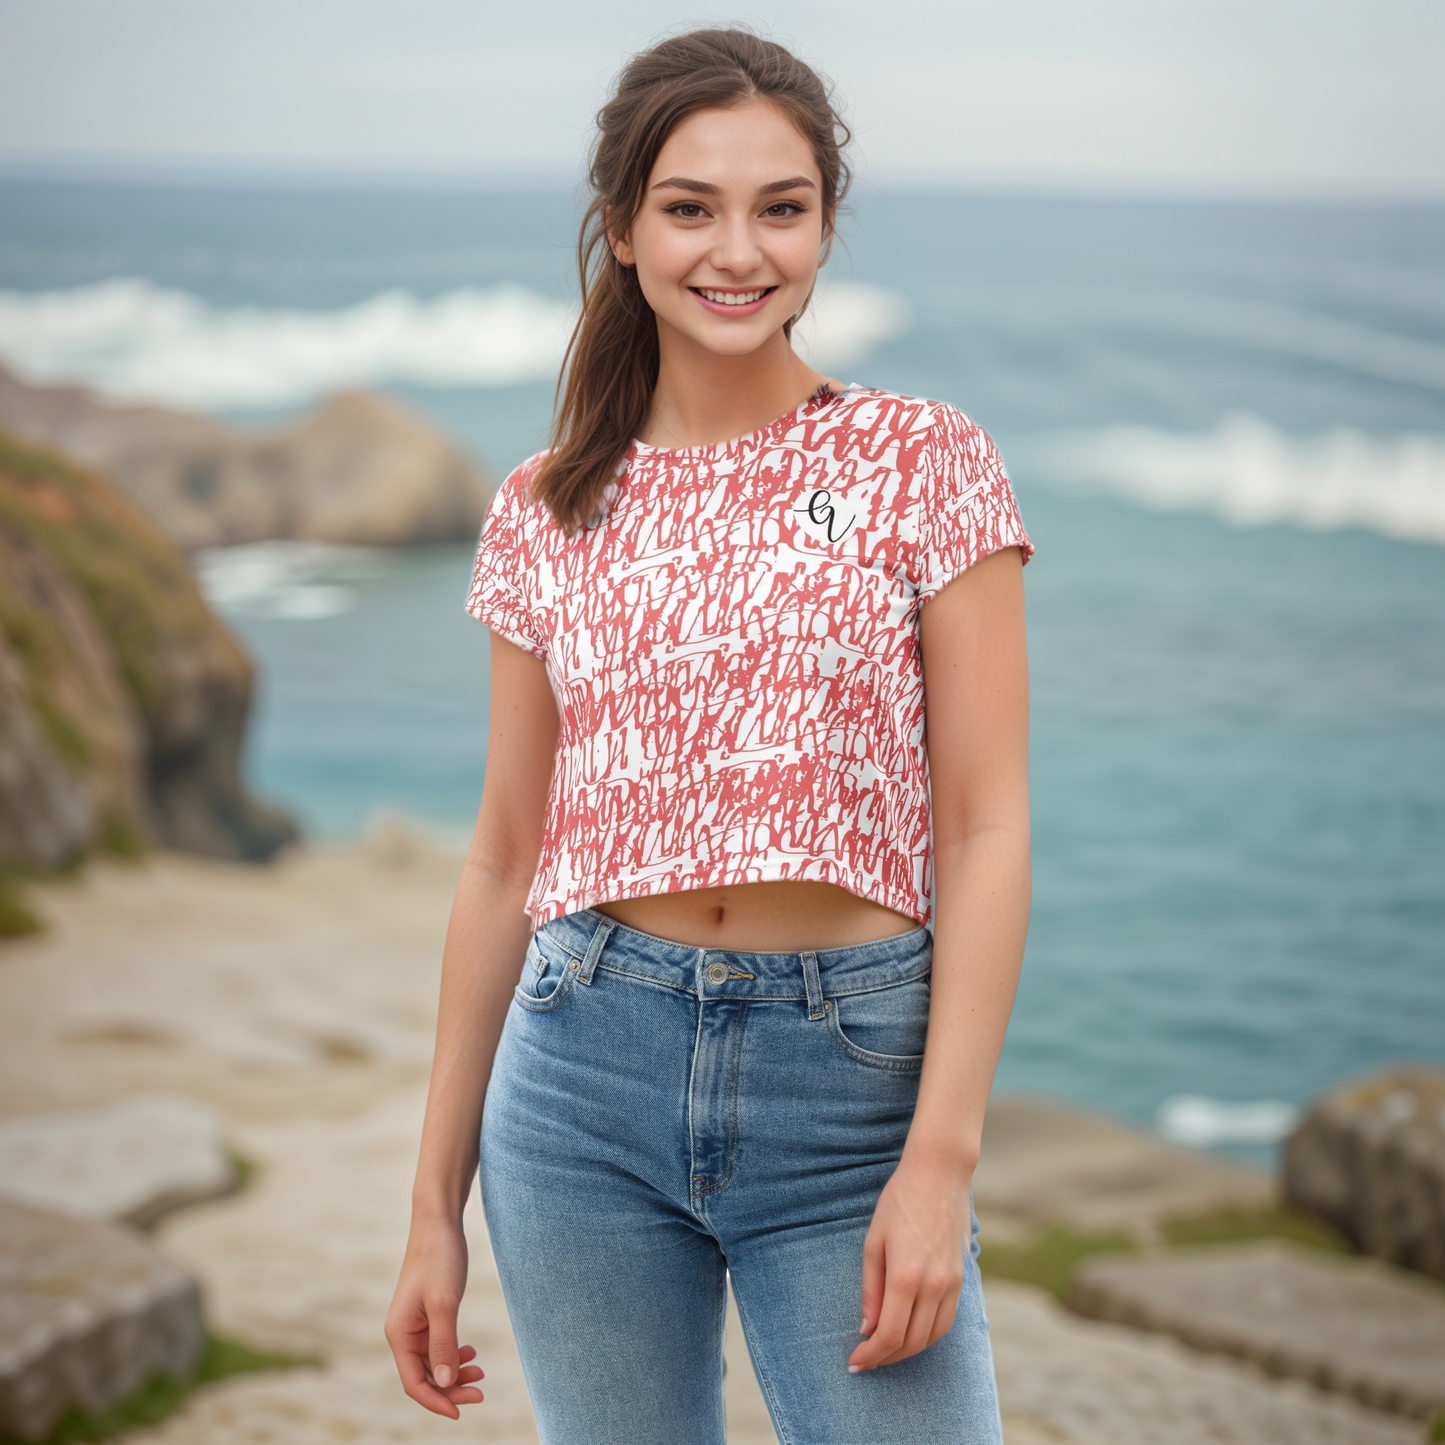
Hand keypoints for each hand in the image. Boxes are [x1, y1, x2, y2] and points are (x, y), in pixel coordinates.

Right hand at [385, 1214, 484, 1416]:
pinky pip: (437, 1346)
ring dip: (454, 1373)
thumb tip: (445, 1384)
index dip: (438, 1401)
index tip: (464, 1410)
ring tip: (480, 1371)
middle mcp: (402, 1333)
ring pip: (433, 1363)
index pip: (414, 1383)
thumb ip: (444, 1344)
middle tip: (481, 1390)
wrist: (439, 1223)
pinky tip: (470, 1352)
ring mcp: (414, 1324)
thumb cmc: (440, 1259)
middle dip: (451, 1388)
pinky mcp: (427, 1314)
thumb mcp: (445, 1303)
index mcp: (399, 1334)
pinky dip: (454, 1354)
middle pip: (424, 1376)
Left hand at [846, 1151, 972, 1371]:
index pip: (890, 1334)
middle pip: (912, 1342)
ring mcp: (952, 1283)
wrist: (939, 1175)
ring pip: (932, 1337)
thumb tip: (868, 1327)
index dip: (871, 1354)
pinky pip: (947, 1320)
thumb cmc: (899, 1202)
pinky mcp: (963, 1278)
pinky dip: (928, 1335)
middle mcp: (934, 1285)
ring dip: (908, 1350)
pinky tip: (910, 1332)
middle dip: (886, 1356)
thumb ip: (871, 1289)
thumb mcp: (873, 1242)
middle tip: (866, 1359)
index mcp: (906, 1276)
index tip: (855, 1362)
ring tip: (885, 1349)